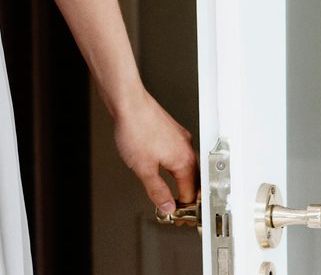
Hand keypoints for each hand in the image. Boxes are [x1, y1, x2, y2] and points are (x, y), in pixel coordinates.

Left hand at [111, 87, 197, 219]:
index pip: (190, 193)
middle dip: (185, 196)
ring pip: (186, 166)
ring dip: (180, 181)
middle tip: (175, 209)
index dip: (183, 209)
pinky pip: (178, 155)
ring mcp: (180, 138)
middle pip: (192, 180)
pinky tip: (163, 168)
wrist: (128, 102)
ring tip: (169, 193)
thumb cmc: (136, 128)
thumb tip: (167, 206)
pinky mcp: (171, 131)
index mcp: (184, 160)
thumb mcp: (144, 169)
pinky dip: (174, 167)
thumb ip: (157, 191)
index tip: (176, 217)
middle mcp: (186, 148)